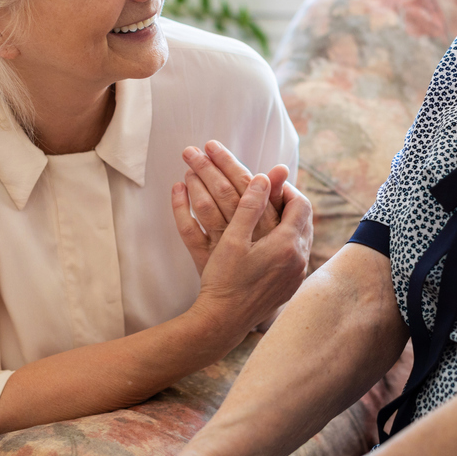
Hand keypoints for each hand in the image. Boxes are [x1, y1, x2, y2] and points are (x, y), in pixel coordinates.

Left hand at [172, 141, 289, 274]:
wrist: (242, 310)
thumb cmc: (264, 267)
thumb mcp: (277, 234)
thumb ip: (275, 201)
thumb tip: (279, 167)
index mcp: (271, 228)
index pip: (253, 186)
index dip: (234, 164)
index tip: (218, 149)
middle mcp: (249, 236)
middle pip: (228, 192)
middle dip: (213, 165)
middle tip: (199, 146)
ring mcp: (225, 249)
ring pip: (208, 207)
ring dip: (197, 181)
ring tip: (188, 162)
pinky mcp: (205, 259)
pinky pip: (188, 230)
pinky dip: (180, 207)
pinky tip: (177, 188)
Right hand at [190, 173, 311, 335]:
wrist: (223, 321)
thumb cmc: (224, 280)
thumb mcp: (233, 238)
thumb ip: (250, 206)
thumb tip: (264, 177)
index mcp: (287, 244)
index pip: (300, 205)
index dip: (286, 189)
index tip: (270, 183)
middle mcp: (299, 260)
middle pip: (305, 221)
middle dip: (290, 204)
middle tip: (272, 195)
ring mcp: (297, 275)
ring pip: (303, 238)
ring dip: (290, 223)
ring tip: (271, 215)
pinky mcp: (290, 287)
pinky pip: (297, 256)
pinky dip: (288, 242)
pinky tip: (271, 242)